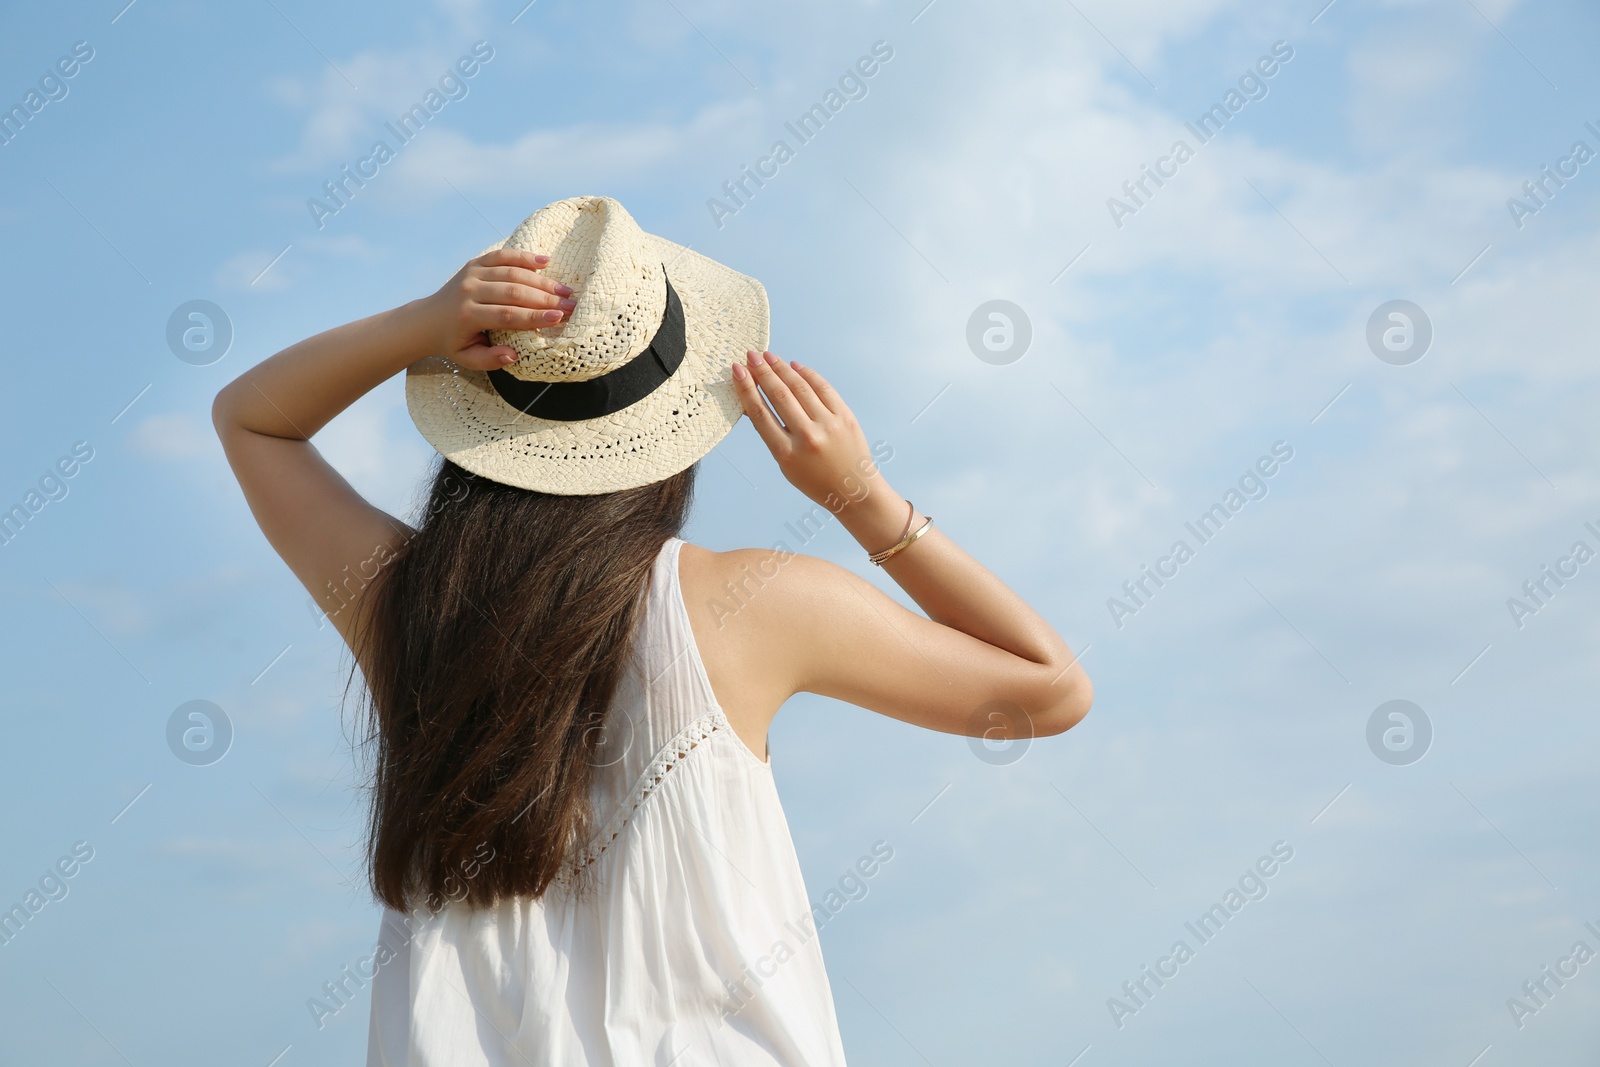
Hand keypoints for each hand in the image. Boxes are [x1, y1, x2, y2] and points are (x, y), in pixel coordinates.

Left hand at [417, 248, 576, 370]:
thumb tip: (514, 355)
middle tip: (571, 305)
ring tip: (565, 290)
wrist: (428, 319)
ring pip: (512, 273)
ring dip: (542, 281)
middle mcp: (469, 291)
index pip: (507, 314)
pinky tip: (545, 262)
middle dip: (545, 299)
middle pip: (513, 291)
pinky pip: (502, 256)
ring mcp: (472, 274)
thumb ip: (490, 360)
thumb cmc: (453, 342)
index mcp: (468, 316)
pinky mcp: (475, 263)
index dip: (534, 316)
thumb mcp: (467, 359)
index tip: (559, 318)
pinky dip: (524, 257)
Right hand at [731, 350, 894, 516]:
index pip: (761, 414)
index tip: (737, 371)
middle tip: (751, 356)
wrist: (853, 490)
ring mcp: (829, 425)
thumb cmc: (814, 479)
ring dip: (781, 368)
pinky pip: (823, 388)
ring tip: (768, 357)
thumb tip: (753, 402)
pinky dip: (807, 374)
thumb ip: (771, 434)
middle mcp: (807, 437)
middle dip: (762, 372)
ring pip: (800, 388)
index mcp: (787, 453)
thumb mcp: (785, 465)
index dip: (746, 389)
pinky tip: (794, 366)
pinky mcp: (846, 417)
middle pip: (779, 396)